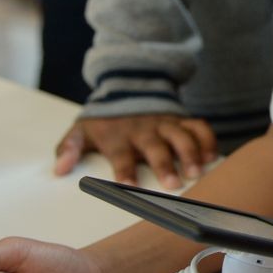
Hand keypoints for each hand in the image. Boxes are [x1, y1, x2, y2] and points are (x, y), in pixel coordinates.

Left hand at [54, 114, 217, 188]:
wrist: (127, 86)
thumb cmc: (104, 120)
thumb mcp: (80, 130)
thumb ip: (68, 149)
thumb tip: (59, 170)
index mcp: (118, 136)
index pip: (121, 155)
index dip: (125, 170)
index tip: (130, 187)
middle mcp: (143, 129)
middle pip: (156, 147)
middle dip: (165, 164)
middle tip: (173, 184)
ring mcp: (164, 123)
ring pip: (181, 136)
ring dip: (191, 153)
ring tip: (197, 171)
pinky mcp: (181, 119)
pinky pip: (198, 126)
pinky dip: (207, 140)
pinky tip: (212, 156)